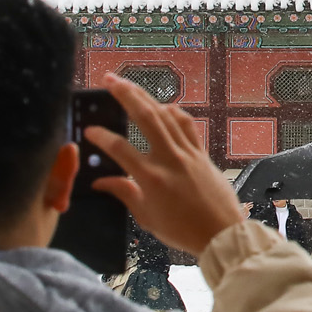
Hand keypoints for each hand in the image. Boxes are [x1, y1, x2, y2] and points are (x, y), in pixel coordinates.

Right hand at [87, 74, 242, 256]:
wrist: (222, 233)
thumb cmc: (182, 230)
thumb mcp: (146, 217)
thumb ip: (123, 193)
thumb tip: (100, 181)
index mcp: (151, 178)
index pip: (120, 149)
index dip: (102, 137)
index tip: (89, 130)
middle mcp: (170, 159)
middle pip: (146, 117)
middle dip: (126, 94)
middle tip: (109, 79)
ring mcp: (188, 153)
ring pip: (166, 115)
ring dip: (147, 96)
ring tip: (129, 84)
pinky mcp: (202, 153)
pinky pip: (186, 124)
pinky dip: (173, 111)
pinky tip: (162, 106)